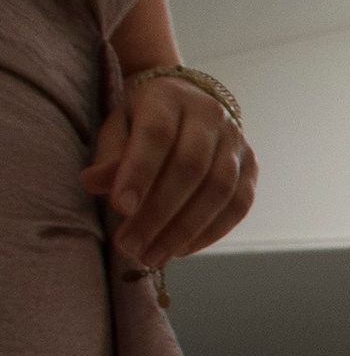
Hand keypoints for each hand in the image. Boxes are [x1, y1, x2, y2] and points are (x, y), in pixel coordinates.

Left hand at [80, 75, 256, 269]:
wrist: (190, 103)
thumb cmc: (144, 122)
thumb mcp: (119, 129)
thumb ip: (110, 157)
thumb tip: (93, 184)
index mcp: (169, 99)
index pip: (157, 134)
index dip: (139, 172)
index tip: (120, 209)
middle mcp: (210, 115)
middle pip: (191, 166)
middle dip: (159, 213)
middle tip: (130, 247)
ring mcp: (237, 141)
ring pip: (219, 189)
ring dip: (185, 230)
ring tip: (153, 256)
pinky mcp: (251, 167)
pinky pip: (238, 205)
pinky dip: (210, 233)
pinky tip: (181, 249)